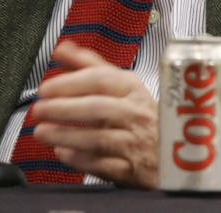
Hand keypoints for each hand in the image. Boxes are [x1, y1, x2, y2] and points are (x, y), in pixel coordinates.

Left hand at [30, 41, 158, 187]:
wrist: (181, 152)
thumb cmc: (145, 116)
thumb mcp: (123, 85)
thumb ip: (91, 65)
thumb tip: (62, 49)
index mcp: (132, 90)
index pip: (100, 80)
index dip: (69, 82)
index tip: (46, 87)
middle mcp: (135, 114)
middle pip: (96, 108)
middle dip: (63, 108)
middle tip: (39, 109)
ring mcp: (135, 143)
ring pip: (97, 138)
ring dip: (65, 135)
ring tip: (42, 132)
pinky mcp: (132, 171)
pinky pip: (102, 165)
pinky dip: (79, 159)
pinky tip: (62, 154)